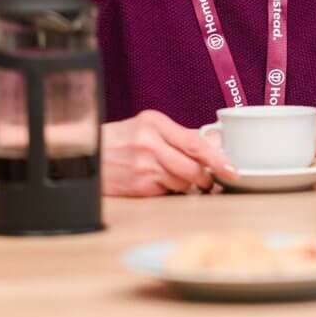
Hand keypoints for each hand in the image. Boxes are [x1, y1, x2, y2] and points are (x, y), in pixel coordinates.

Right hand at [100, 110, 236, 196]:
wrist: (83, 154)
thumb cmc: (119, 140)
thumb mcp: (147, 126)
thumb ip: (180, 134)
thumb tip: (215, 141)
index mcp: (155, 124)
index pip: (195, 143)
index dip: (217, 158)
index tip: (232, 168)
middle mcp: (150, 144)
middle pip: (193, 167)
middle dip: (208, 177)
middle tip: (214, 180)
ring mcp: (143, 168)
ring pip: (183, 182)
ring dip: (191, 185)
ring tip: (188, 180)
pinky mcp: (138, 188)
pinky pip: (167, 192)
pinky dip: (172, 190)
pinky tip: (165, 184)